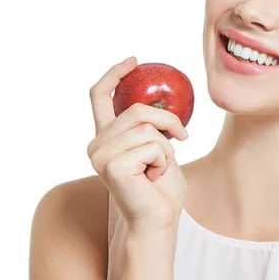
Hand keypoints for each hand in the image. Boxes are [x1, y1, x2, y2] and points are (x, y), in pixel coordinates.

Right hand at [86, 57, 188, 232]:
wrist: (158, 219)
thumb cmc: (160, 187)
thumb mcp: (158, 147)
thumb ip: (150, 126)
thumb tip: (160, 103)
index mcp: (105, 137)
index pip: (99, 96)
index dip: (115, 74)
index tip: (134, 60)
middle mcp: (96, 144)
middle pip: (137, 110)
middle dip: (168, 121)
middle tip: (182, 138)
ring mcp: (100, 155)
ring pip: (148, 128)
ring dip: (166, 149)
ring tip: (157, 170)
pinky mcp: (112, 165)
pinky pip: (153, 145)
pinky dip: (163, 161)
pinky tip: (152, 179)